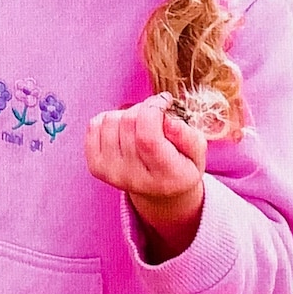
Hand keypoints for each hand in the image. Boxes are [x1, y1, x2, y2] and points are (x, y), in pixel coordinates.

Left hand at [85, 93, 206, 258]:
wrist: (159, 192)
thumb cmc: (180, 166)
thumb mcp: (197, 153)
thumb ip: (187, 136)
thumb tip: (166, 119)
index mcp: (165, 176)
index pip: (147, 138)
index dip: (154, 109)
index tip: (164, 101)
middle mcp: (133, 178)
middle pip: (129, 123)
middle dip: (144, 108)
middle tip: (156, 115)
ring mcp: (111, 173)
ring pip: (111, 120)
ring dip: (127, 114)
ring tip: (141, 126)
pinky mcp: (96, 166)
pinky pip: (95, 124)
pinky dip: (110, 119)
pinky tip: (124, 130)